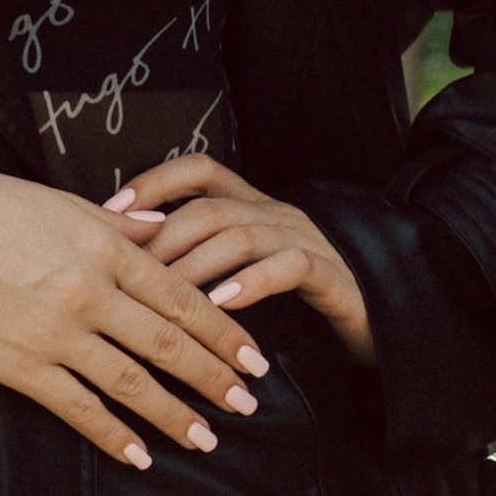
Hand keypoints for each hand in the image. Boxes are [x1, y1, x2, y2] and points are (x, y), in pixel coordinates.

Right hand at [0, 166, 272, 470]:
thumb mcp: (60, 202)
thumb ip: (118, 224)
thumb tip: (164, 232)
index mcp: (104, 249)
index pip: (182, 298)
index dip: (224, 333)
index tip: (254, 358)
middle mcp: (90, 294)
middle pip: (168, 345)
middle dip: (214, 379)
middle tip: (248, 404)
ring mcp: (57, 334)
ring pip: (131, 384)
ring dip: (174, 416)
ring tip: (206, 439)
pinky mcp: (21, 366)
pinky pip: (78, 409)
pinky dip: (112, 436)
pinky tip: (138, 456)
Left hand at [102, 157, 374, 366]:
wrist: (383, 325)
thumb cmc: (300, 306)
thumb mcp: (247, 274)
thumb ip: (203, 261)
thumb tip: (131, 268)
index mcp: (255, 206)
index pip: (201, 169)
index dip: (156, 181)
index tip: (112, 210)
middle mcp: (278, 213)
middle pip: (210, 207)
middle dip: (163, 237)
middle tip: (125, 273)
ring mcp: (306, 239)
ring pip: (242, 234)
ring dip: (197, 263)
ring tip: (164, 292)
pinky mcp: (331, 274)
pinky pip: (288, 265)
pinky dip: (250, 283)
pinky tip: (221, 304)